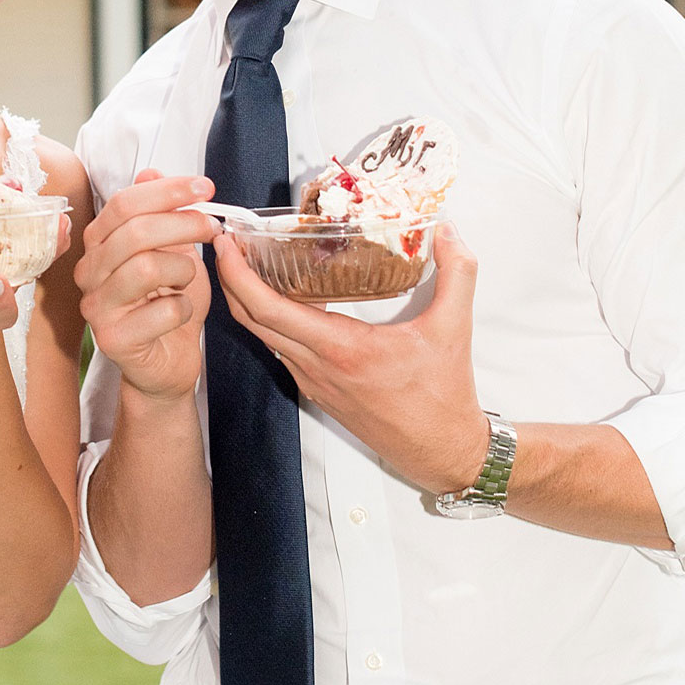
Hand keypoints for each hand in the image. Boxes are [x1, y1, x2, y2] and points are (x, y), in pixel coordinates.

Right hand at [78, 171, 213, 402]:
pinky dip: (184, 309)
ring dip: (183, 270)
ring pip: (146, 268)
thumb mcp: (172, 251)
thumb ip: (160, 213)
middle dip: (184, 223)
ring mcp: (96, 307)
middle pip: (135, 232)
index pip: (126, 203)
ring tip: (190, 279)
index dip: (168, 190)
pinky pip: (161, 311)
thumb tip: (151, 170)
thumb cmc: (168, 304)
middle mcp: (89, 272)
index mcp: (99, 243)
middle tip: (212, 227)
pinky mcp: (112, 339)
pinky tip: (181, 313)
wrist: (167, 363)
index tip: (206, 187)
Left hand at [214, 219, 489, 495]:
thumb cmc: (442, 398)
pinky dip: (269, 320)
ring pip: (263, 336)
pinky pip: (281, 349)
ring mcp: (314, 382)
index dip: (237, 274)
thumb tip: (451, 232)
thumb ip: (458, 273)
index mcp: (340, 349)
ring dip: (247, 300)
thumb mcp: (454, 329)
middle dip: (230, 278)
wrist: (441, 451)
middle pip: (251, 320)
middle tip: (227, 242)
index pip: (267, 309)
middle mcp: (317, 367)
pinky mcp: (319, 391)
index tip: (226, 243)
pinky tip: (282, 296)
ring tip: (248, 261)